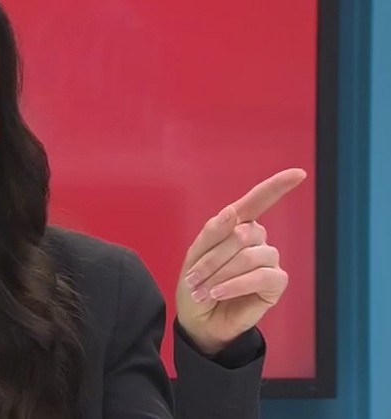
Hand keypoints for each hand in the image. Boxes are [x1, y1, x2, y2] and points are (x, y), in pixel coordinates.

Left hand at [175, 168, 306, 354]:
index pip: (258, 200)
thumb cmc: (196, 284)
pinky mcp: (275, 283)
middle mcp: (255, 239)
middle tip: (194, 278)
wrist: (198, 319)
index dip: (277, 186)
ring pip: (250, 256)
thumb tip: (232, 212)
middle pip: (241, 234)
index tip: (298, 173)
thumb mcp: (195, 255)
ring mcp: (268, 260)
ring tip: (203, 290)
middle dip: (213, 258)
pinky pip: (261, 276)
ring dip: (221, 274)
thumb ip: (212, 232)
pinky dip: (236, 285)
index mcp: (236, 225)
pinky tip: (219, 293)